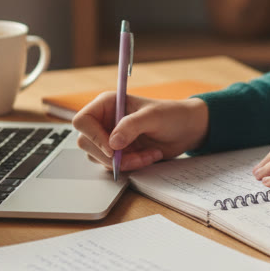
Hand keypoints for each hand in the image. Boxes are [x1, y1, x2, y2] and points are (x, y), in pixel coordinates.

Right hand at [73, 93, 207, 171]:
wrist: (187, 130)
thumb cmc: (172, 115)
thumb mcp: (153, 116)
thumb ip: (131, 126)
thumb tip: (112, 144)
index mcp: (107, 104)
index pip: (83, 121)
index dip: (93, 137)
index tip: (112, 149)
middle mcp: (104, 121)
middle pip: (86, 143)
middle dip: (111, 155)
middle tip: (135, 156)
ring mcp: (109, 138)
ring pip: (99, 158)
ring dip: (124, 162)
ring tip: (148, 154)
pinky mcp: (118, 153)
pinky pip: (113, 166)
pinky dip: (131, 166)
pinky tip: (148, 157)